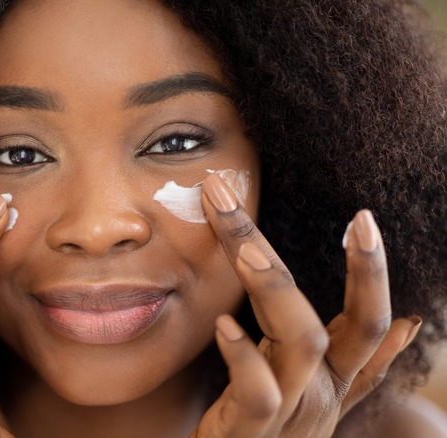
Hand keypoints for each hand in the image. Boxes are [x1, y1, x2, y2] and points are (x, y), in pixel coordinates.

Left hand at [189, 174, 421, 437]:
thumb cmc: (268, 430)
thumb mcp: (320, 397)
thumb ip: (361, 365)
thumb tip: (409, 326)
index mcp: (334, 378)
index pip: (369, 321)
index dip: (372, 273)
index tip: (362, 218)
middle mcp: (319, 392)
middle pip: (338, 321)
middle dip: (319, 259)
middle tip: (285, 205)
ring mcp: (288, 414)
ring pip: (302, 344)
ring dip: (275, 289)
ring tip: (244, 249)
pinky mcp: (248, 434)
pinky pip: (259, 393)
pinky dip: (244, 356)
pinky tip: (224, 323)